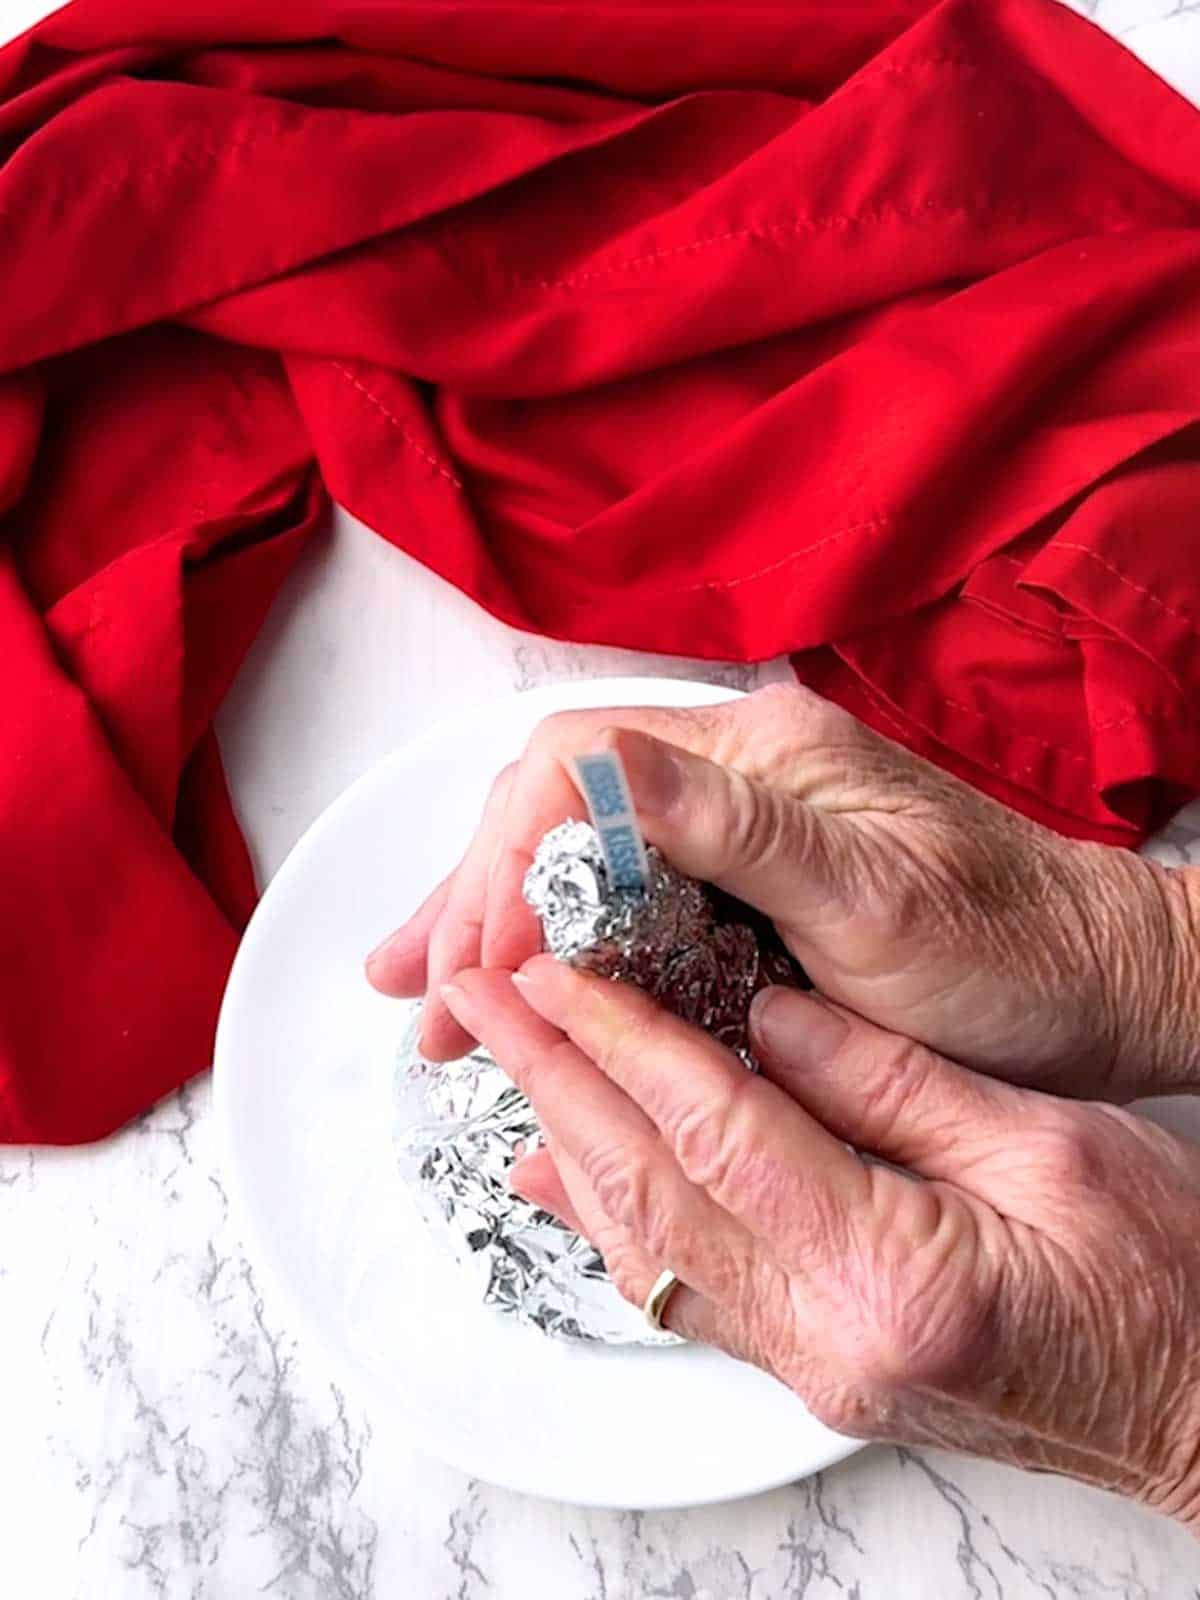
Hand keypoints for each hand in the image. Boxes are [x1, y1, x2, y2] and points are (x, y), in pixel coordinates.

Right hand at [368, 683, 1199, 1099]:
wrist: (1093, 983)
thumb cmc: (1007, 954)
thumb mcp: (877, 902)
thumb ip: (742, 829)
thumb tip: (608, 764)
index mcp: (761, 753)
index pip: (580, 767)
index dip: (510, 860)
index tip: (483, 961)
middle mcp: (737, 769)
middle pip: (559, 803)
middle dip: (475, 895)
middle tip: (418, 995)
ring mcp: (738, 820)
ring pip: (577, 846)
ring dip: (495, 917)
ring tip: (421, 992)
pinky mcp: (743, 874)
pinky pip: (621, 889)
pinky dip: (555, 939)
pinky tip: (515, 983)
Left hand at [440, 959, 1199, 1528]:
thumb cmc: (1164, 1276)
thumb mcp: (1051, 1142)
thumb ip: (890, 1078)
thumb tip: (765, 1011)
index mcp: (895, 1271)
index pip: (716, 1132)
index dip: (624, 1040)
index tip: (554, 971)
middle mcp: (829, 1337)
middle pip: (648, 1191)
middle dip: (552, 1081)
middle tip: (482, 997)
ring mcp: (813, 1368)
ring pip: (646, 1248)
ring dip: (564, 1143)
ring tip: (505, 1063)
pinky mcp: (815, 1372)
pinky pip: (682, 1293)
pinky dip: (613, 1220)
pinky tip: (568, 1177)